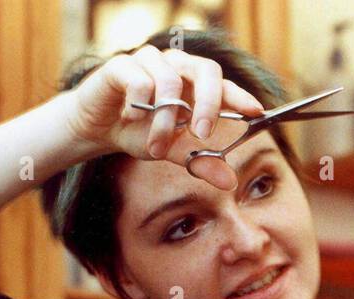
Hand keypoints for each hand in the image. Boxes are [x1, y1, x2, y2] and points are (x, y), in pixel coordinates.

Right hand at [63, 44, 265, 189]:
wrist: (97, 128)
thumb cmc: (139, 133)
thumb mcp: (173, 152)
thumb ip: (200, 162)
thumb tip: (230, 182)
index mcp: (193, 83)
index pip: (223, 83)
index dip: (241, 95)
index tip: (256, 111)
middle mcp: (176, 65)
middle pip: (206, 70)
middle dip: (208, 104)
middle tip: (202, 134)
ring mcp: (150, 61)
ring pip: (169, 83)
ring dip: (164, 121)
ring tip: (155, 146)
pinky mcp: (123, 64)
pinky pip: (140, 81)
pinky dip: (138, 106)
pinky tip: (130, 118)